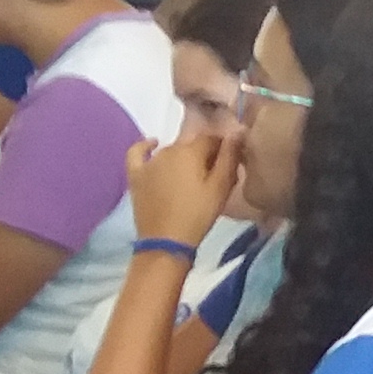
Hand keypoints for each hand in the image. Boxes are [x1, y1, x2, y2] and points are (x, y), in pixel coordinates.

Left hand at [126, 127, 243, 247]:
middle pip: (191, 145)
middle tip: (212, 176)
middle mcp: (168, 150)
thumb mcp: (221, 188)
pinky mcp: (136, 175)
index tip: (228, 165)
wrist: (166, 242)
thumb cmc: (198, 215)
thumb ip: (229, 158)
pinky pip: (138, 152)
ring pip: (170, 151)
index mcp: (191, 151)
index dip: (222, 150)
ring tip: (190, 177)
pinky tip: (153, 144)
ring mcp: (149, 162)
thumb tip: (237, 131)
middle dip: (203, 155)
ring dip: (182, 158)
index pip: (212, 139)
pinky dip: (146, 146)